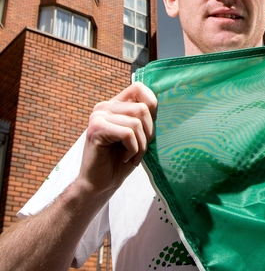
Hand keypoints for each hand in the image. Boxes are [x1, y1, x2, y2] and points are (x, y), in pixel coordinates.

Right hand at [77, 82, 157, 196]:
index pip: (139, 88)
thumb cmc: (122, 159)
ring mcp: (98, 116)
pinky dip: (132, 149)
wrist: (102, 183)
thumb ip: (145, 118)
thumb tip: (162, 103)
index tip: (148, 128)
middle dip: (148, 134)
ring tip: (130, 155)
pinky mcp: (96, 129)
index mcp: (115, 104)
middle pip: (143, 109)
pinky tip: (124, 157)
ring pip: (136, 123)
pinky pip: (128, 134)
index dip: (152, 105)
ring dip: (140, 145)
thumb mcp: (139, 135)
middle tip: (137, 149)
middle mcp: (105, 106)